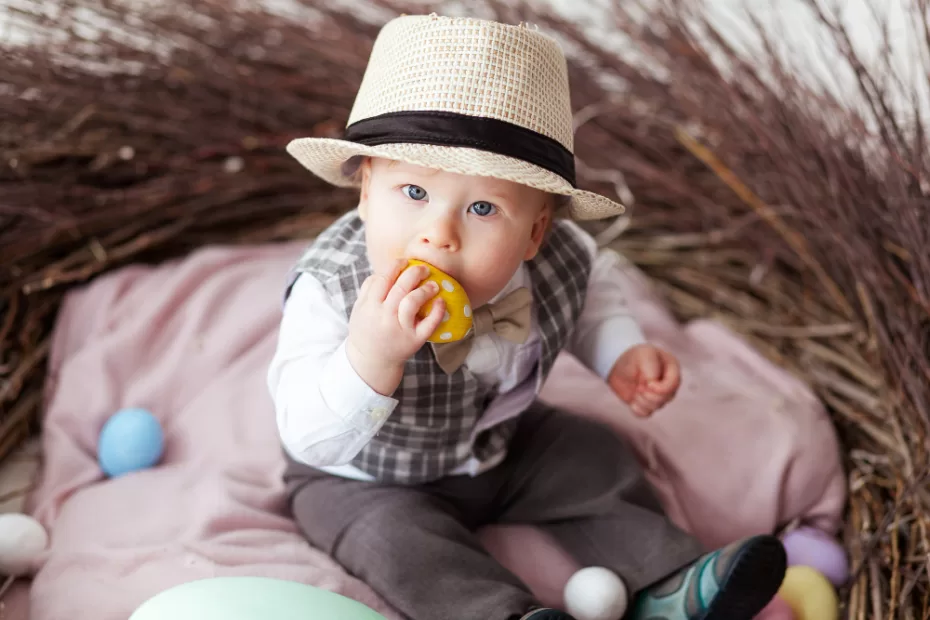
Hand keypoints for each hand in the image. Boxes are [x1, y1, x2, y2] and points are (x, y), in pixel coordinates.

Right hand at [346, 259, 445, 394]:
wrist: (371, 361)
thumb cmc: (367, 329)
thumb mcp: (359, 309)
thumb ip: (368, 289)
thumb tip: (385, 269)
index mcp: (370, 306)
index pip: (383, 279)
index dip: (395, 266)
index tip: (405, 261)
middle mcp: (384, 316)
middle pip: (400, 287)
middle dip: (414, 273)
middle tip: (424, 268)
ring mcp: (400, 329)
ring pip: (412, 302)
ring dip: (425, 290)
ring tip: (434, 285)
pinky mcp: (414, 340)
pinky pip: (429, 324)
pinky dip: (438, 312)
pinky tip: (442, 302)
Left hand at [607, 344, 680, 416]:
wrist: (618, 363)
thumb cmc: (635, 356)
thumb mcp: (644, 355)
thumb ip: (652, 370)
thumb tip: (652, 387)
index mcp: (672, 369)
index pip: (673, 385)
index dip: (661, 389)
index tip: (648, 384)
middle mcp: (669, 384)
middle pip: (666, 398)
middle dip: (649, 394)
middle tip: (639, 386)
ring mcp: (659, 395)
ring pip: (656, 407)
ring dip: (642, 400)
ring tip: (636, 389)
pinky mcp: (647, 403)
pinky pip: (646, 414)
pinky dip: (637, 408)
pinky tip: (632, 400)